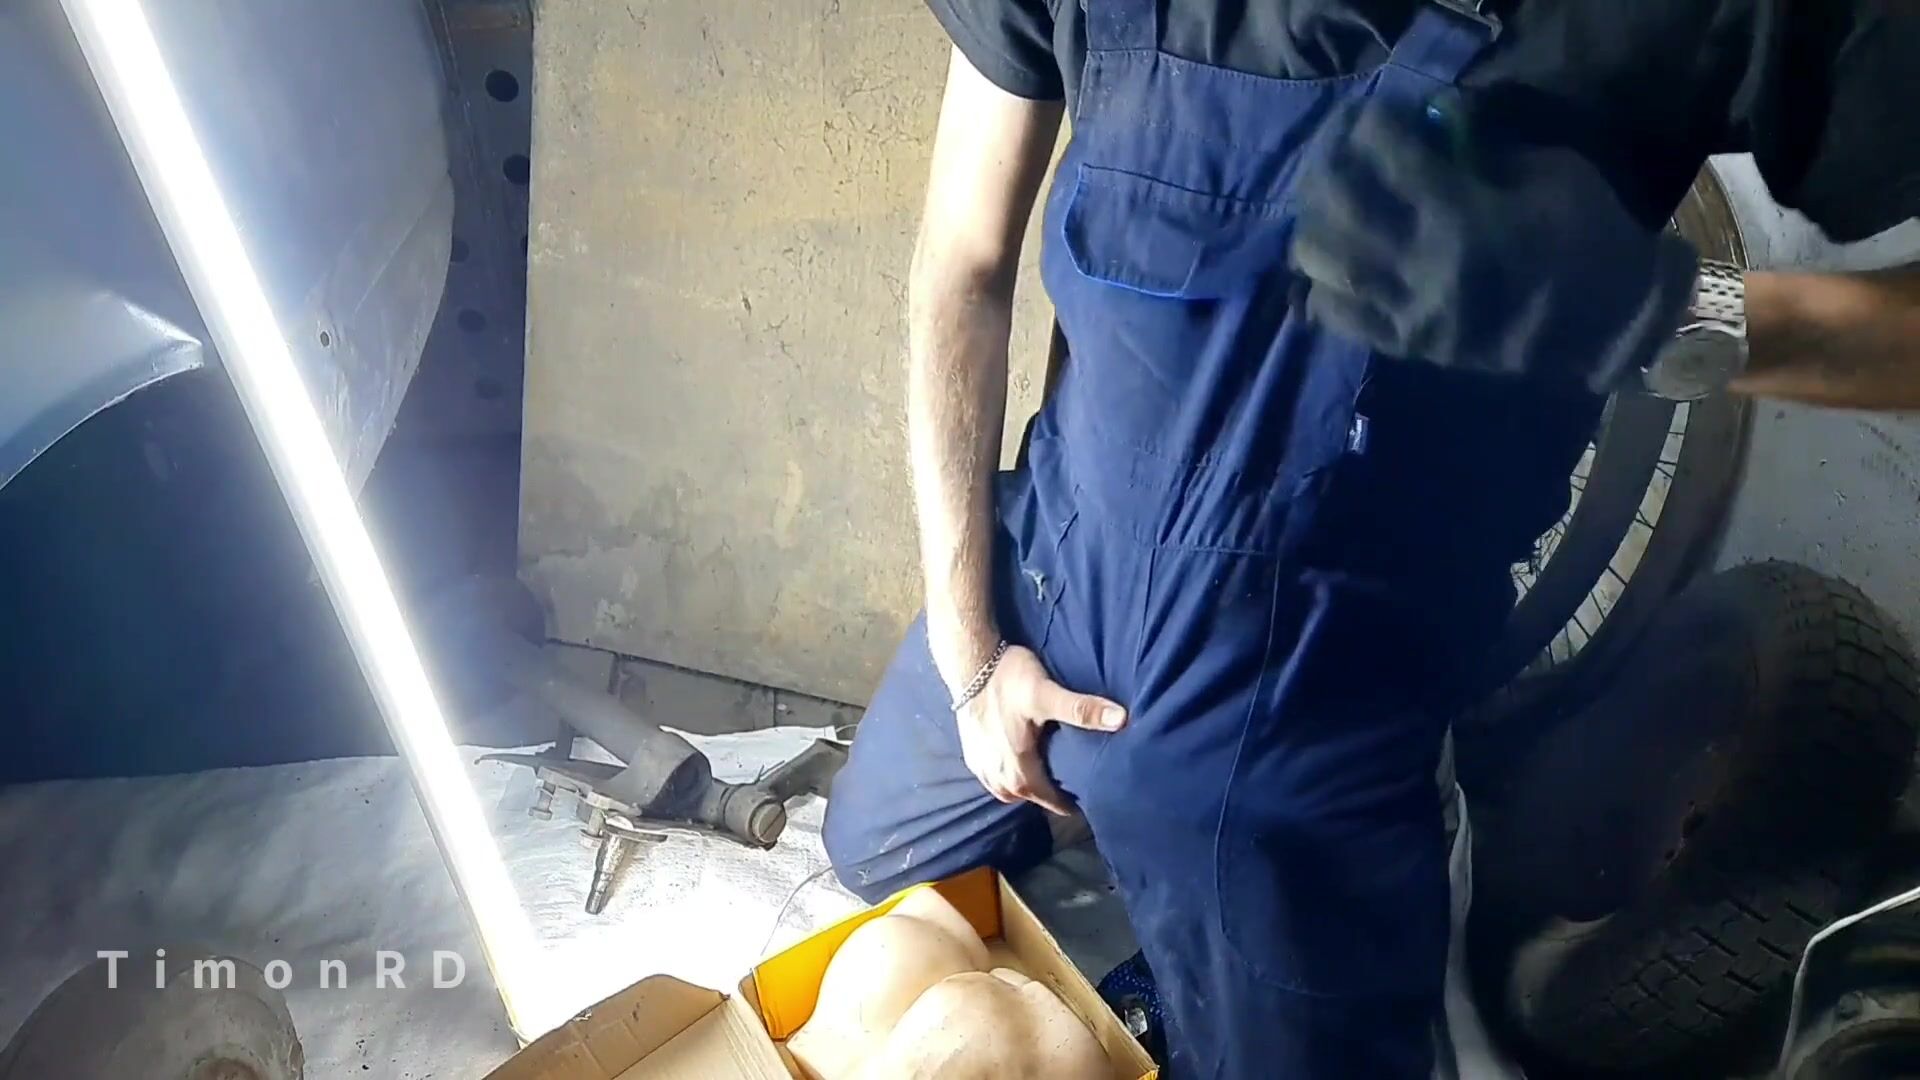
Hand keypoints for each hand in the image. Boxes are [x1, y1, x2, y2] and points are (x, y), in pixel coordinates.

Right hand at [955, 645, 1125, 815]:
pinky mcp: (970, 756)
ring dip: (1027, 787)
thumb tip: (1122, 720)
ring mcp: (981, 769)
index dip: (1071, 802)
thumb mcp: (1047, 694)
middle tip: (1071, 780)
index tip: (1089, 796)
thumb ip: (1082, 710)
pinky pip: (993, 780)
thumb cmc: (1007, 679)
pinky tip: (1017, 760)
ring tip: (1045, 772)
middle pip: (1031, 798)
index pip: (1052, 801)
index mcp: (1020, 772)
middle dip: (1050, 795)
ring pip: (1009, 792)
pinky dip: (1007, 777)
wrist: (968, 663)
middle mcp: (998, 779)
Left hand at [1288, 93, 1699, 392]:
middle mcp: (1424, 265)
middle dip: (1327, 167)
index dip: (1371, 127)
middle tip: (1334, 153)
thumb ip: (1488, 147)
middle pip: (1341, 207)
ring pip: (1326, 265)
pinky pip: (1340, 318)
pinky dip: (1321, 289)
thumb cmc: (1590, 239)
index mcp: (1464, 216)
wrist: (1612, 328)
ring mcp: (1411, 310)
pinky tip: (1328, 268)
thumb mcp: (1553, 173)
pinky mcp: (1409, 345)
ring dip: (1313, 227)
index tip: (1371, 115)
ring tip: (1323, 209)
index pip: (1389, 157)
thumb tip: (1434, 121)